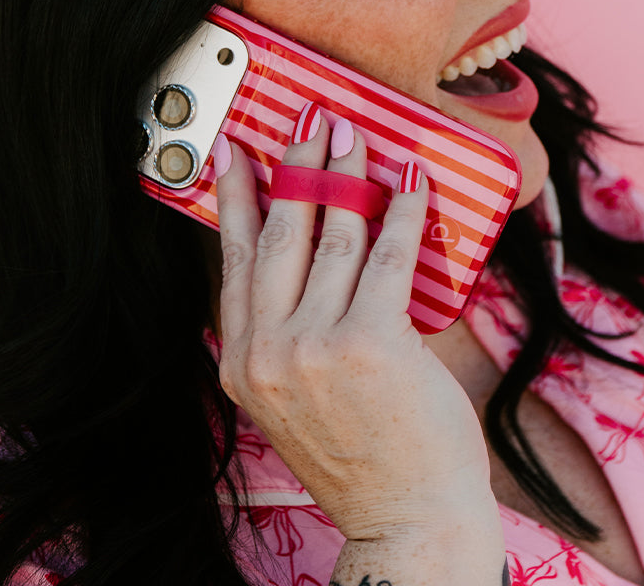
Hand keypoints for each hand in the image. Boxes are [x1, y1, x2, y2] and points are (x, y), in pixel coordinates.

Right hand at [215, 108, 497, 544]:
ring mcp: (315, 346)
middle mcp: (267, 351)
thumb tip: (314, 255)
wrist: (406, 519)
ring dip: (346, 176)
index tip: (234, 153)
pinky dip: (402, 212)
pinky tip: (410, 183)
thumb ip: (286, 336)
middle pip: (277, 234)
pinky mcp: (371, 341)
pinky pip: (387, 255)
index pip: (233, 260)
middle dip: (295, 167)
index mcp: (242, 363)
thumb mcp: (294, 400)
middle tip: (309, 124)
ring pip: (330, 235)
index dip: (234, 198)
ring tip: (357, 141)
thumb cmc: (360, 457)